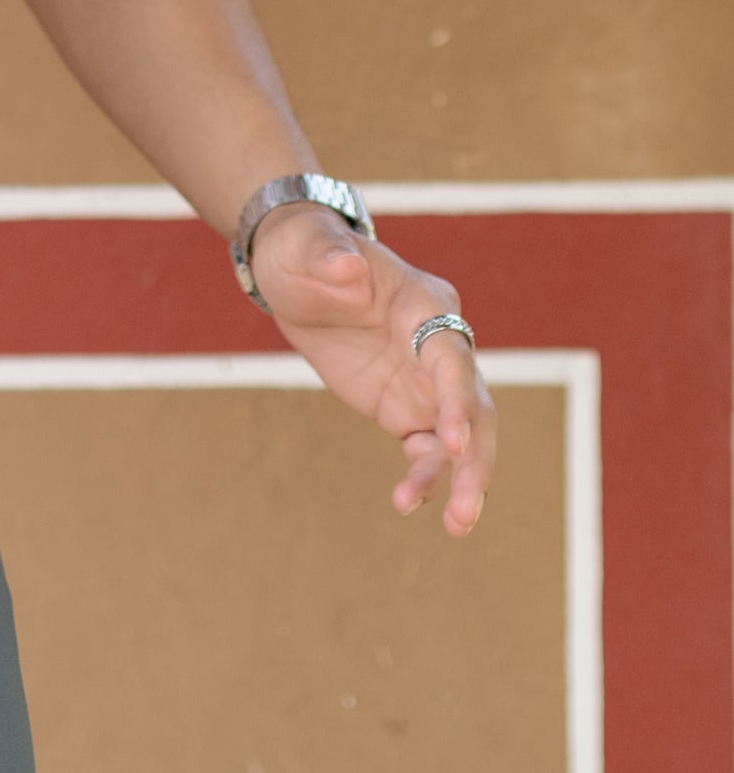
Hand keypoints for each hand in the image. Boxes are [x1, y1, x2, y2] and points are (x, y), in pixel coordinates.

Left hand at [251, 206, 496, 534]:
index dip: (455, 399)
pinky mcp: (407, 408)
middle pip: (475, 407)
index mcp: (424, 304)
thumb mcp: (304, 248)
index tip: (452, 441)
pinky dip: (425, 478)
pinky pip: (427, 451)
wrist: (296, 269)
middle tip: (464, 509)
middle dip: (476, 458)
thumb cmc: (304, 249)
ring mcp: (426, 382)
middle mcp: (438, 346)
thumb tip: (345, 265)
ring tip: (453, 525)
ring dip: (462, 481)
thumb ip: (327, 255)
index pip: (451, 356)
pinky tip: (406, 503)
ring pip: (462, 439)